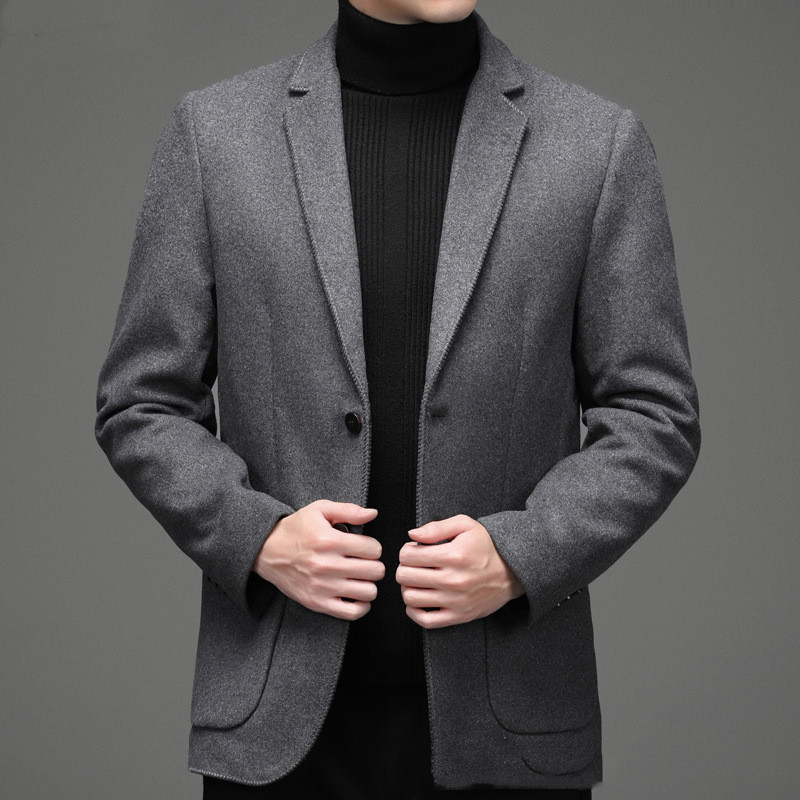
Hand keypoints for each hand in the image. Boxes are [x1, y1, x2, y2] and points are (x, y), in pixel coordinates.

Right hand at [252, 499, 383, 620]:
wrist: (266, 551)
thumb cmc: (296, 529)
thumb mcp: (319, 510)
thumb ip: (349, 511)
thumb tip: (373, 513)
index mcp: (329, 541)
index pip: (373, 549)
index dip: (373, 546)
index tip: (365, 547)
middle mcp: (327, 566)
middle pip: (375, 571)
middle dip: (374, 564)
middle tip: (364, 562)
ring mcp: (322, 587)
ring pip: (368, 592)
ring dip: (369, 584)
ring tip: (360, 577)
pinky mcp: (317, 603)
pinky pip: (353, 613)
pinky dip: (361, 605)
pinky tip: (356, 594)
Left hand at [396, 514, 524, 628]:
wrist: (512, 572)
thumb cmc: (486, 546)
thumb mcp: (465, 526)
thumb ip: (437, 527)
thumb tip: (412, 534)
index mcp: (453, 556)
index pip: (408, 556)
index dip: (406, 551)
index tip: (414, 550)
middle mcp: (453, 580)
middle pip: (405, 576)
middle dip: (404, 567)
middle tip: (413, 565)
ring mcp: (455, 601)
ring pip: (411, 598)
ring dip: (407, 587)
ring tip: (416, 580)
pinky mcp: (459, 616)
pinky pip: (425, 621)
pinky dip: (414, 611)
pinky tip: (418, 600)